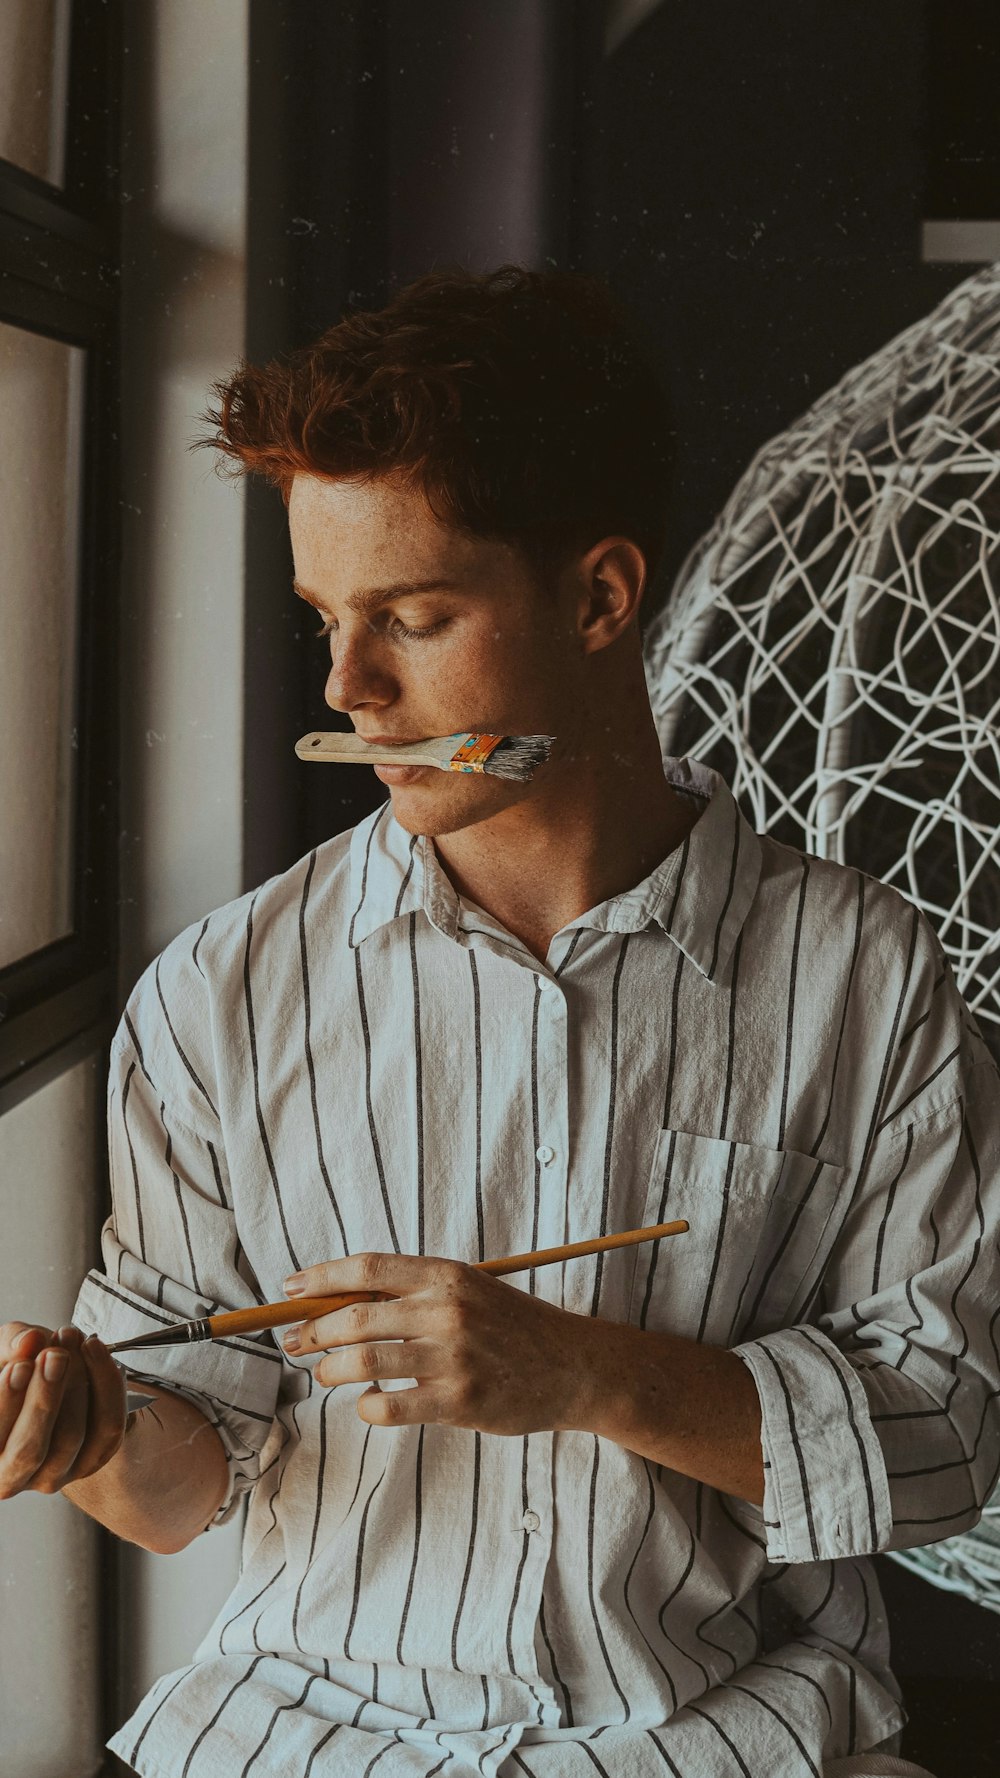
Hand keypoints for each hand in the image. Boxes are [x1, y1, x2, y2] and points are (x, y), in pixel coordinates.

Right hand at [0, 1322, 126, 1497]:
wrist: (46, 1379)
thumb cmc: (15, 1370)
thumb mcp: (2, 1354)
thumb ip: (11, 1344)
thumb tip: (30, 1341)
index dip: (8, 1401)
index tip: (20, 1365)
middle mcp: (14, 1477)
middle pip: (30, 1449)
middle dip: (44, 1397)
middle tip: (54, 1354)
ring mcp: (56, 1473)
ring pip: (71, 1437)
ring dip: (77, 1383)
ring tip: (71, 1339)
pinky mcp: (92, 1458)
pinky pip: (108, 1428)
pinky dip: (106, 1386)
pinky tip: (95, 1351)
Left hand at [282, 1252, 599, 1433]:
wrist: (573, 1366)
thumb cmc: (513, 1326)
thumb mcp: (469, 1290)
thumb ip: (415, 1292)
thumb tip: (339, 1300)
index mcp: (447, 1275)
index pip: (367, 1269)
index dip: (321, 1277)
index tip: (290, 1289)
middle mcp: (447, 1311)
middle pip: (354, 1318)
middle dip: (311, 1332)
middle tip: (294, 1343)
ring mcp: (453, 1357)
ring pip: (361, 1363)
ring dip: (330, 1371)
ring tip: (326, 1374)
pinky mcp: (458, 1401)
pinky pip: (387, 1407)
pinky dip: (365, 1406)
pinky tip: (367, 1402)